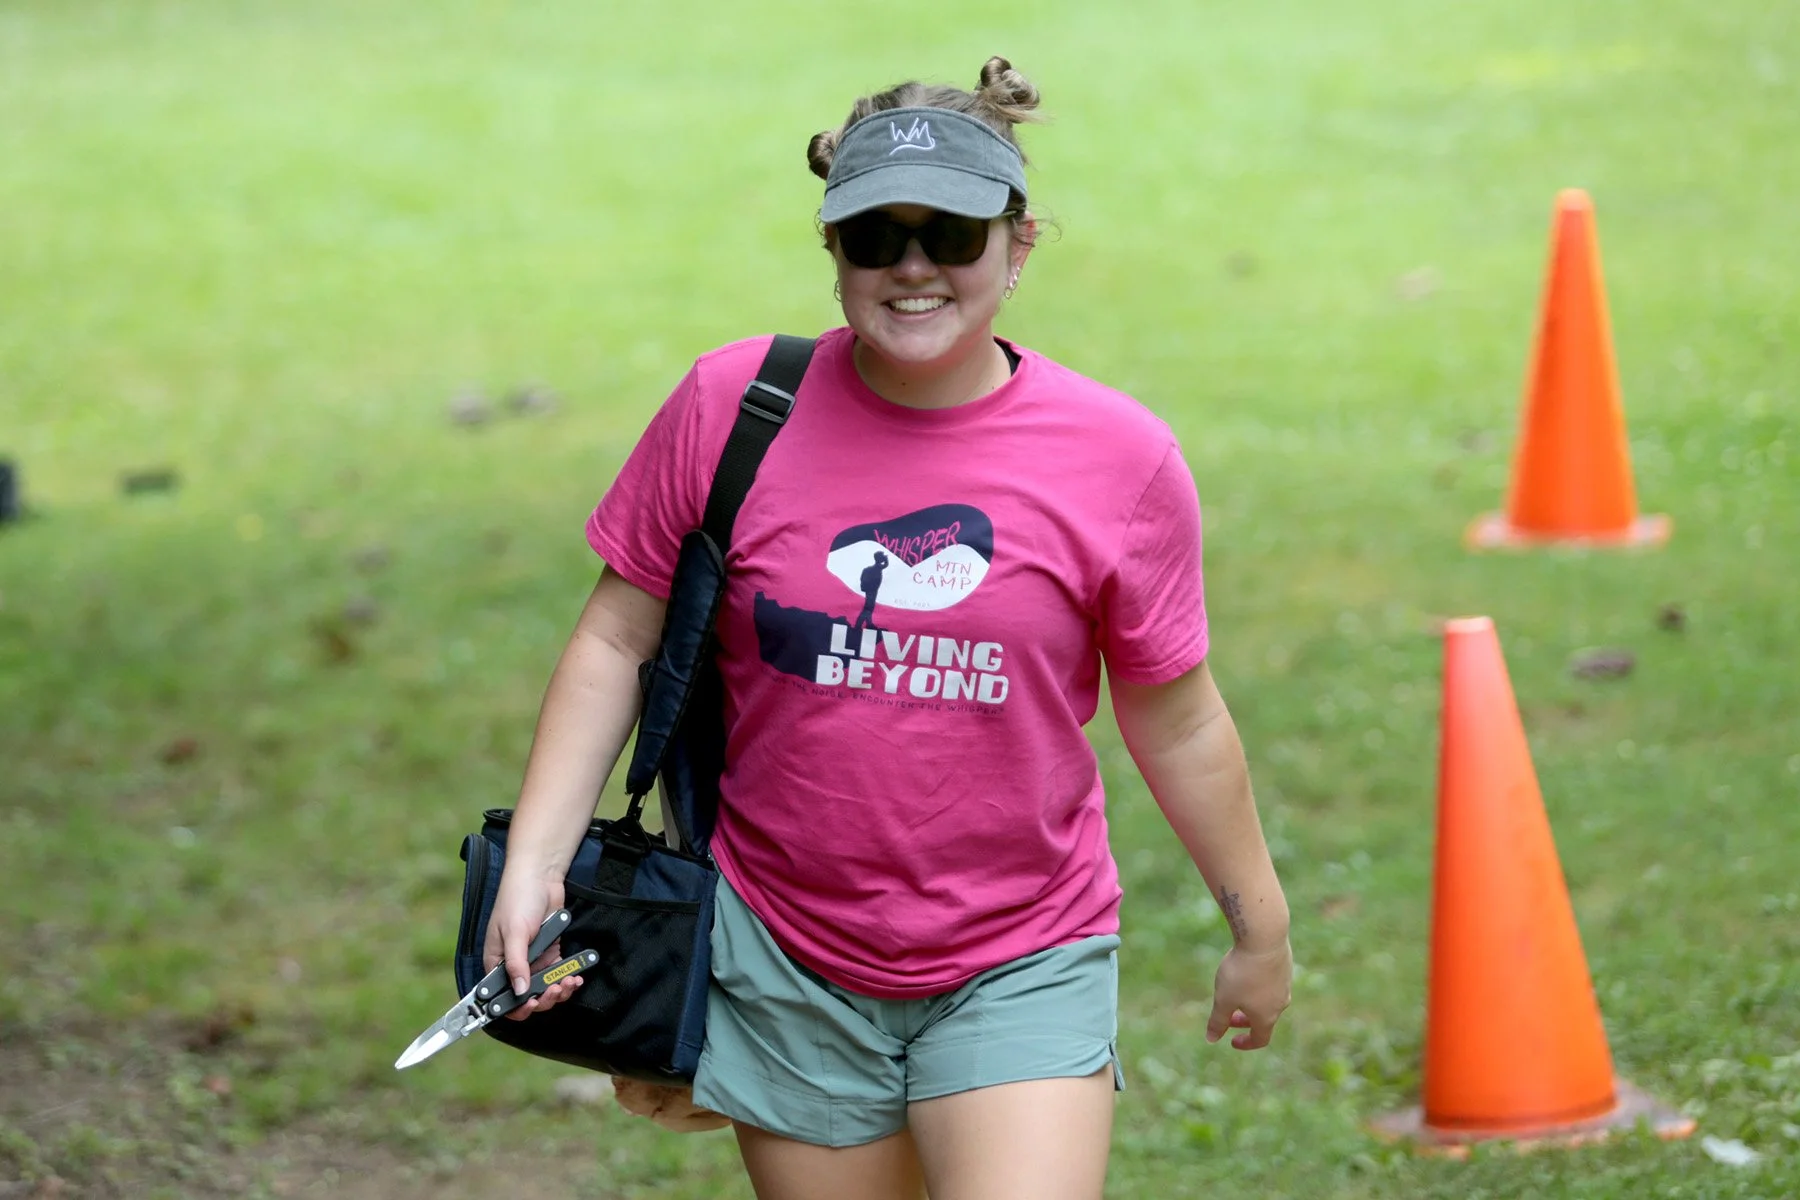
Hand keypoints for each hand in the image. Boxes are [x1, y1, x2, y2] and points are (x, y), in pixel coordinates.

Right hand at [484, 867, 584, 1020]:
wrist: (540, 875)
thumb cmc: (518, 899)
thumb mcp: (514, 932)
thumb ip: (517, 963)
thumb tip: (520, 991)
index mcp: (497, 962)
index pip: (502, 996)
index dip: (516, 1007)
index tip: (532, 1006)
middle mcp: (514, 964)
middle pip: (528, 996)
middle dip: (544, 998)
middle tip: (556, 990)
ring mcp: (533, 958)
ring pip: (546, 987)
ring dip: (559, 990)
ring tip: (570, 982)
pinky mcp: (550, 951)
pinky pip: (558, 972)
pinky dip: (568, 976)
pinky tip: (576, 975)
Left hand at [1205, 938, 1291, 1049]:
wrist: (1263, 938)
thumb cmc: (1242, 972)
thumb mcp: (1223, 999)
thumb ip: (1217, 1021)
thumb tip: (1211, 1039)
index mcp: (1267, 1016)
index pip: (1260, 1039)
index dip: (1246, 1043)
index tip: (1232, 1040)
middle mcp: (1280, 1003)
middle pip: (1264, 1020)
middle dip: (1245, 1021)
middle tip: (1229, 1016)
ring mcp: (1285, 984)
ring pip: (1269, 1001)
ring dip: (1252, 1003)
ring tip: (1235, 992)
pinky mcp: (1285, 966)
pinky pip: (1272, 983)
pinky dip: (1259, 986)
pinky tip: (1247, 971)